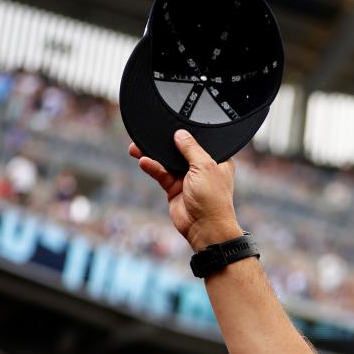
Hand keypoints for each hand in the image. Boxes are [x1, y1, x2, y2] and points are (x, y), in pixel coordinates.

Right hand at [128, 130, 243, 250]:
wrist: (204, 228)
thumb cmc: (212, 199)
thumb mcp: (204, 166)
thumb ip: (191, 149)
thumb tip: (180, 134)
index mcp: (217, 161)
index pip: (200, 143)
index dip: (187, 135)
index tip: (173, 125)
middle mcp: (202, 168)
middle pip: (180, 151)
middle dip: (165, 144)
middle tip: (148, 135)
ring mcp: (187, 179)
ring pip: (167, 162)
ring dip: (153, 155)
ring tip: (136, 147)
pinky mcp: (174, 188)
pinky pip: (161, 174)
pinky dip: (153, 168)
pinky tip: (144, 161)